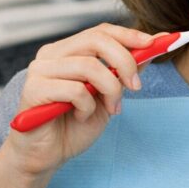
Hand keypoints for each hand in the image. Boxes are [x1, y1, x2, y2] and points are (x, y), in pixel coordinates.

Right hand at [1, 23, 153, 185]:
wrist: (46, 156)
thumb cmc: (75, 125)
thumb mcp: (109, 95)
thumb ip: (124, 72)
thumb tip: (152, 47)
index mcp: (68, 51)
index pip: (101, 31)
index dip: (129, 35)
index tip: (154, 44)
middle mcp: (51, 54)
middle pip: (96, 40)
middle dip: (125, 62)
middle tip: (136, 87)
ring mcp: (39, 70)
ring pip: (89, 66)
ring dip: (110, 90)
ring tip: (110, 109)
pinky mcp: (33, 90)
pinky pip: (75, 90)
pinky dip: (88, 107)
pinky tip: (82, 116)